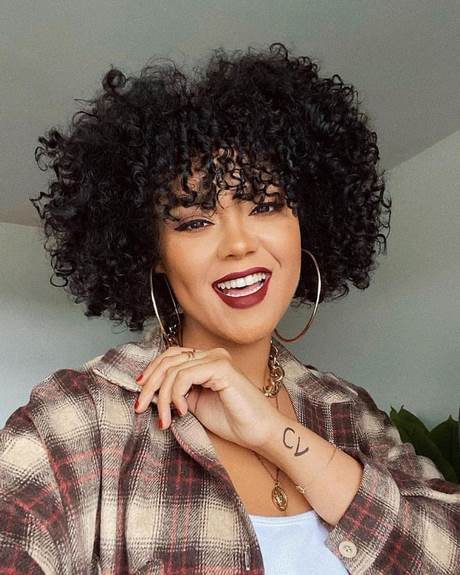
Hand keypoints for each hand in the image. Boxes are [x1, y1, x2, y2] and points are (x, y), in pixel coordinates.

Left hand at [134, 345, 280, 449]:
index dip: (151, 372)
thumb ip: (177, 393)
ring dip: (162, 397)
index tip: (140, 395)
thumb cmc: (233, 421)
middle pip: (168, 359)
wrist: (259, 433)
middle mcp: (211, 354)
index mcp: (206, 360)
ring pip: (173, 370)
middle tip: (140, 407)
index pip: (170, 356)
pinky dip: (176, 395)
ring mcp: (217, 359)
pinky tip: (182, 411)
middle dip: (150, 384)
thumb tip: (149, 391)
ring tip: (165, 419)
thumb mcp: (195, 404)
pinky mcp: (221, 368)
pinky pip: (185, 376)